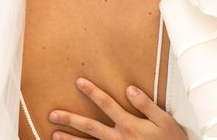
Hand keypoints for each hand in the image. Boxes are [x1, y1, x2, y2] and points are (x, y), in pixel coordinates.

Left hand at [49, 78, 186, 139]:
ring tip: (55, 135)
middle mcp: (119, 138)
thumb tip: (130, 89)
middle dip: (70, 119)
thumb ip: (146, 104)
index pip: (106, 104)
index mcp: (129, 124)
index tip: (79, 82)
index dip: (92, 92)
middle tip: (53, 114)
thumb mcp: (163, 120)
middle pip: (90, 126)